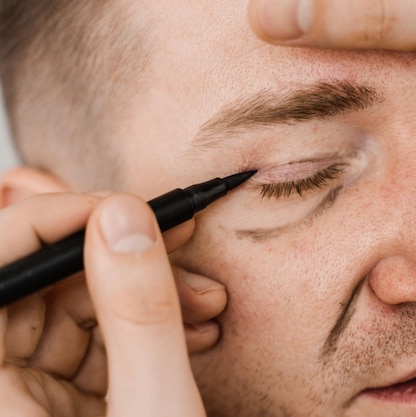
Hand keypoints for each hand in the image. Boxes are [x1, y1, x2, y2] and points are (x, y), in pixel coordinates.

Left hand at [0, 193, 218, 415]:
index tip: (112, 209)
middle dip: (118, 261)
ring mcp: (28, 402)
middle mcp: (1, 395)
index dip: (40, 226)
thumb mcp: (158, 410)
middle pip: (35, 288)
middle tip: (175, 240)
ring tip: (205, 302)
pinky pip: (91, 343)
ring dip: (143, 295)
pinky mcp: (61, 407)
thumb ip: (139, 315)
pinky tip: (193, 329)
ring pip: (70, 312)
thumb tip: (123, 218)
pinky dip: (144, 329)